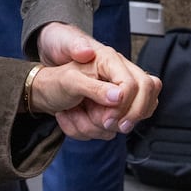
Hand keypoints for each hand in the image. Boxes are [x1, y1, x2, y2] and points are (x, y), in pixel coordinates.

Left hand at [36, 22, 159, 137]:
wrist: (43, 82)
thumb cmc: (55, 72)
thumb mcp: (68, 76)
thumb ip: (92, 84)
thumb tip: (118, 94)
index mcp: (110, 60)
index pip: (136, 85)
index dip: (126, 105)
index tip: (108, 118)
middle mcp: (118, 75)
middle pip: (146, 100)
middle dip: (127, 117)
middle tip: (105, 123)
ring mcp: (116, 92)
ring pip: (132, 117)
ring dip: (106, 126)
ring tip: (82, 115)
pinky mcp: (110, 107)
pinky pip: (117, 125)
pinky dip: (97, 130)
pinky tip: (80, 119)